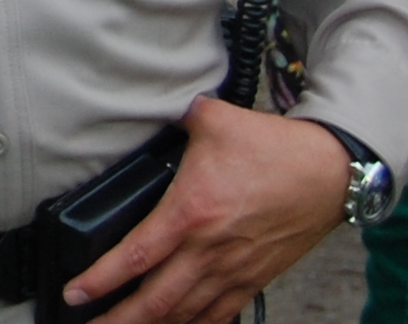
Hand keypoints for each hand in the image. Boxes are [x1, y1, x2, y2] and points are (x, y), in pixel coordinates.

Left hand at [62, 95, 350, 323]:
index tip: (75, 292)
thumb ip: (176, 116)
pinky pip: (221, 313)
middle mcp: (210, 250)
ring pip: (186, 313)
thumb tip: (151, 105)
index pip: (137, 256)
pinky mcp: (256, 278)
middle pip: (156, 299)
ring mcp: (235, 269)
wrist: (332, 173)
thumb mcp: (214, 120)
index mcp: (192, 213)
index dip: (101, 279)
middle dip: (119, 320)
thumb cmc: (275, 148)